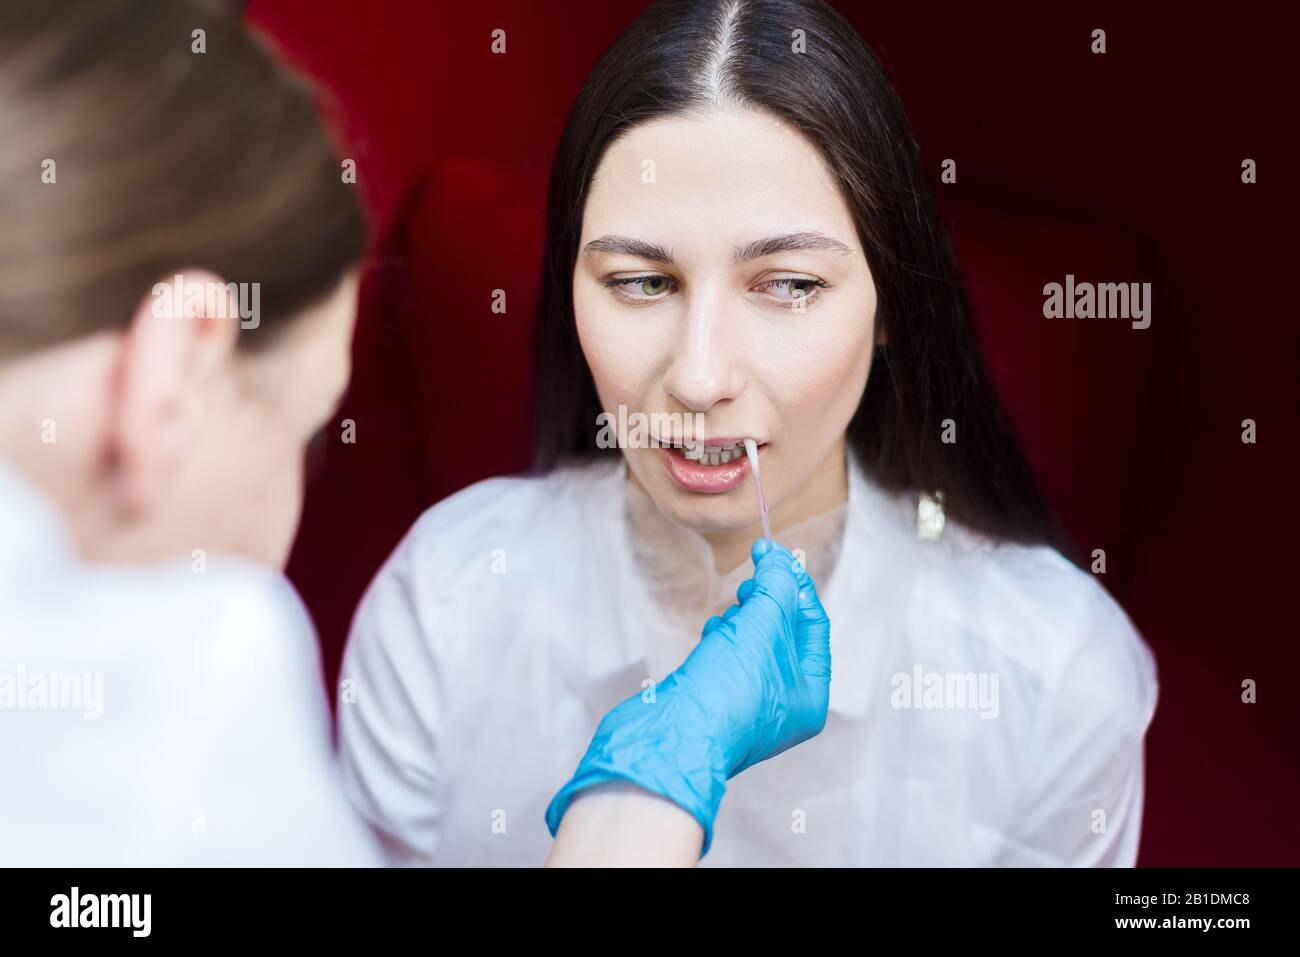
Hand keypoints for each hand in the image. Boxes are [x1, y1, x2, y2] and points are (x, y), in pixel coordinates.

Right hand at [544, 539, 831, 856]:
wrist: (668, 738)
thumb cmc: (725, 689)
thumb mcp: (762, 626)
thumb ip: (776, 586)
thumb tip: (778, 557)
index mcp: (810, 695)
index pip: (813, 623)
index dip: (793, 584)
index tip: (768, 552)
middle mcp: (784, 705)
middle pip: (782, 633)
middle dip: (764, 603)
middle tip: (746, 588)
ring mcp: (747, 706)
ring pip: (752, 644)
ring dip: (739, 621)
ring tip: (725, 620)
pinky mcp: (713, 702)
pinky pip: (726, 659)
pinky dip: (720, 640)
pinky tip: (709, 637)